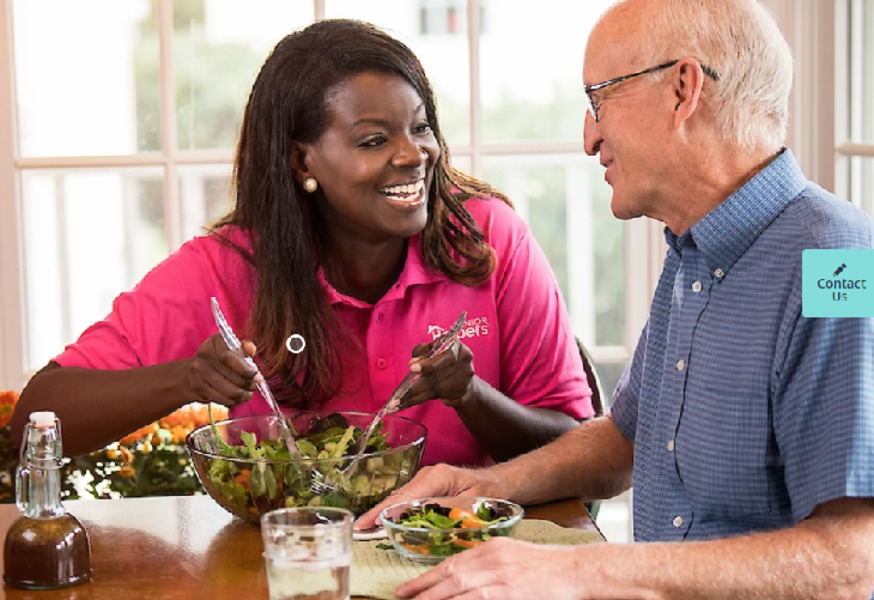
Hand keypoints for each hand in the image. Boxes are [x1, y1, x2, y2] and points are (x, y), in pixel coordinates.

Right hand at [182, 334, 261, 407]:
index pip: (229, 357)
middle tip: (254, 386)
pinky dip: (234, 401)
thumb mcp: (232, 349)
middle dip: (248, 383)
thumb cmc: (219, 361)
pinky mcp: (199, 389)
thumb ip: (244, 349)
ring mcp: (198, 373)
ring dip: (243, 395)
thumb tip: (251, 349)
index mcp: (215, 342)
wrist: (191, 375)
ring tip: (248, 393)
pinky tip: (236, 398)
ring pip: (230, 391)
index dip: (245, 369)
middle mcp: (204, 355)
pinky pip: (223, 400)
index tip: (256, 375)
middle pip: (232, 375)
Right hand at [355, 463, 503, 530]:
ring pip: (400, 499)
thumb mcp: (473, 501)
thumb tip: (421, 513)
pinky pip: (407, 501)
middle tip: (358, 529)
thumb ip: (448, 507)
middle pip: (398, 497)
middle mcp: (428, 475)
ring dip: (383, 513)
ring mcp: (425, 481)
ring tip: (364, 527)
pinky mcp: (426, 488)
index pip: (406, 496)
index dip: (385, 511)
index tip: (368, 523)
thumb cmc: (490, 491)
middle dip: (377, 513)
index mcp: (438, 476)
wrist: (499, 483)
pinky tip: (381, 522)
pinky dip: (394, 512)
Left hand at [396, 538, 587, 598]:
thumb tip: (460, 578)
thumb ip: (487, 563)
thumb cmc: (547, 565)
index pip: (451, 563)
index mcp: (490, 548)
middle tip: (402, 598)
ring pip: (458, 592)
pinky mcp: (509, 595)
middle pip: (449, 577)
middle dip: (423, 590)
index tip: (408, 588)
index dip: (426, 578)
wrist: (576, 569)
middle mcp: (491, 561)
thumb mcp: (511, 554)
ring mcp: (500, 579)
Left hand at [399, 340, 474, 408]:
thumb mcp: (431, 349)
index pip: (445, 356)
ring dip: (417, 396)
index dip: (429, 364)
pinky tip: (408, 403)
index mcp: (456, 346)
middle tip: (402, 393)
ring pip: (438, 389)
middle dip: (419, 384)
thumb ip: (422, 352)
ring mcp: (465, 378)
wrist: (461, 376)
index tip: (412, 368)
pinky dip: (421, 400)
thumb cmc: (441, 358)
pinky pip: (438, 397)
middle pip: (440, 375)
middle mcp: (464, 361)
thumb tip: (413, 363)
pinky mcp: (461, 392)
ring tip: (400, 402)